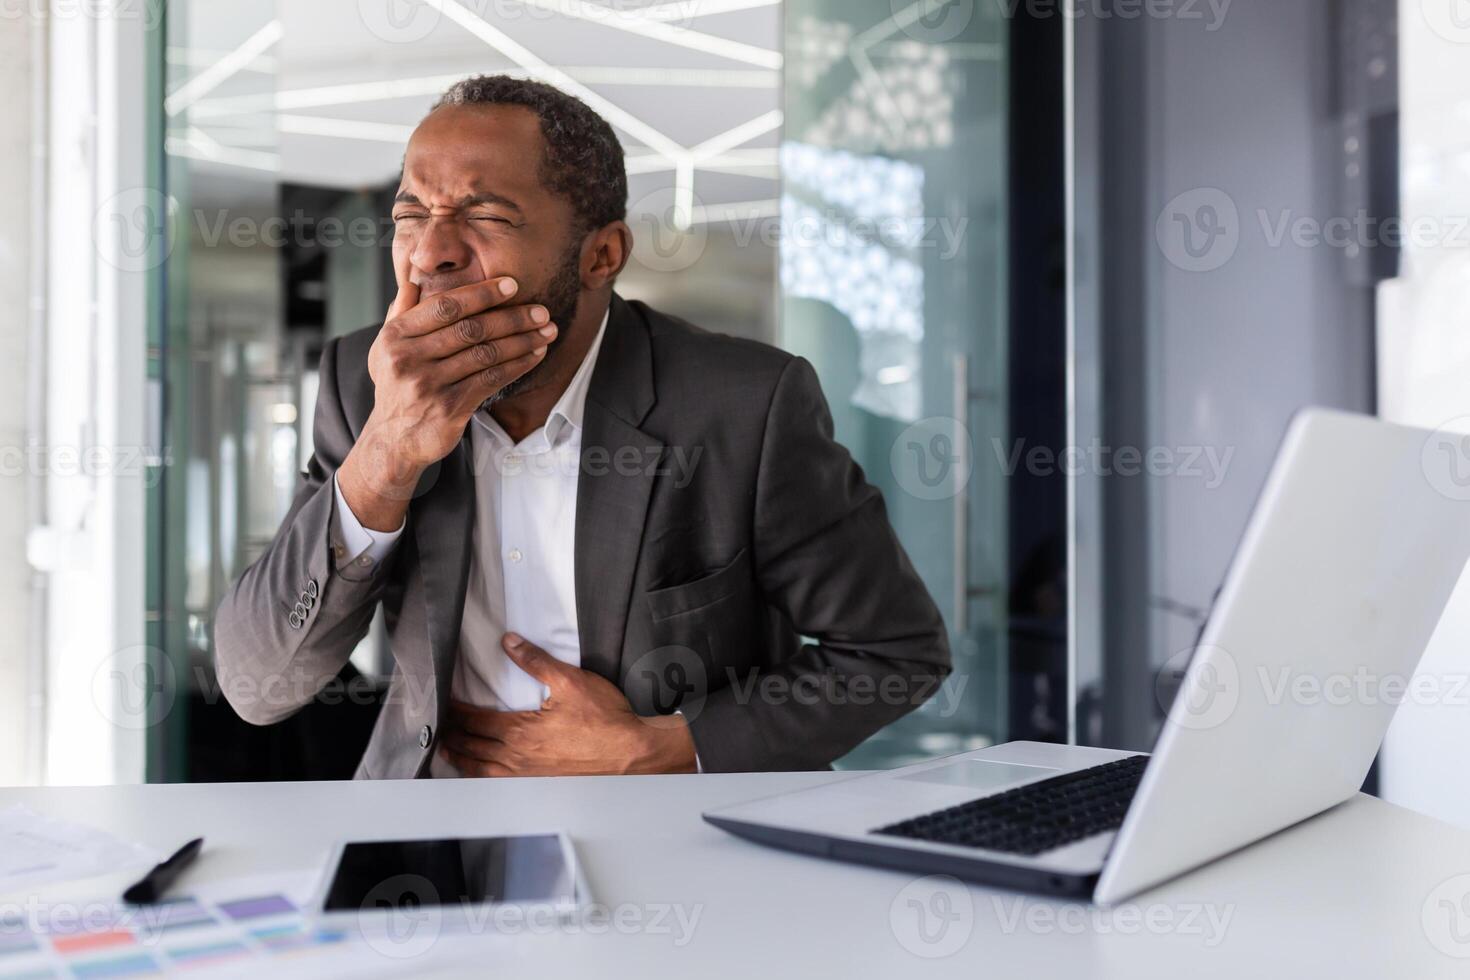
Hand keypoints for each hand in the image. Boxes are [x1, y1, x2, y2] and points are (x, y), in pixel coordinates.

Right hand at [337, 277, 557, 529]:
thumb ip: (402, 312)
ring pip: (485, 355)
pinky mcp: (449, 409)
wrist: (393, 439)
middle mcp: (409, 359)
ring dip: (522, 341)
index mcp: (396, 336)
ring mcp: (429, 386)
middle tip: (541, 311)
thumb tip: (415, 275)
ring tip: (547, 331)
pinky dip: (517, 365)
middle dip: (512, 318)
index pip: (445, 306)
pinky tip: (535, 356)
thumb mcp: (386, 346)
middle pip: (471, 329)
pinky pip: (491, 380)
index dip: (481, 293)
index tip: (512, 284)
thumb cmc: (397, 385)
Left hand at [439, 633, 698, 776]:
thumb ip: (535, 661)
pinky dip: (482, 778)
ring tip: (450, 753)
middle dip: (452, 736)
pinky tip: (483, 775)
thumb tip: (509, 642)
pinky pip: (500, 784)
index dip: (456, 711)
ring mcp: (527, 777)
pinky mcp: (540, 786)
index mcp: (519, 732)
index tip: (444, 704)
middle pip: (473, 747)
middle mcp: (517, 758)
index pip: (475, 720)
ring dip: (462, 760)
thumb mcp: (571, 681)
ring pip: (482, 770)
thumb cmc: (605, 720)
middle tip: (439, 729)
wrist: (632, 755)